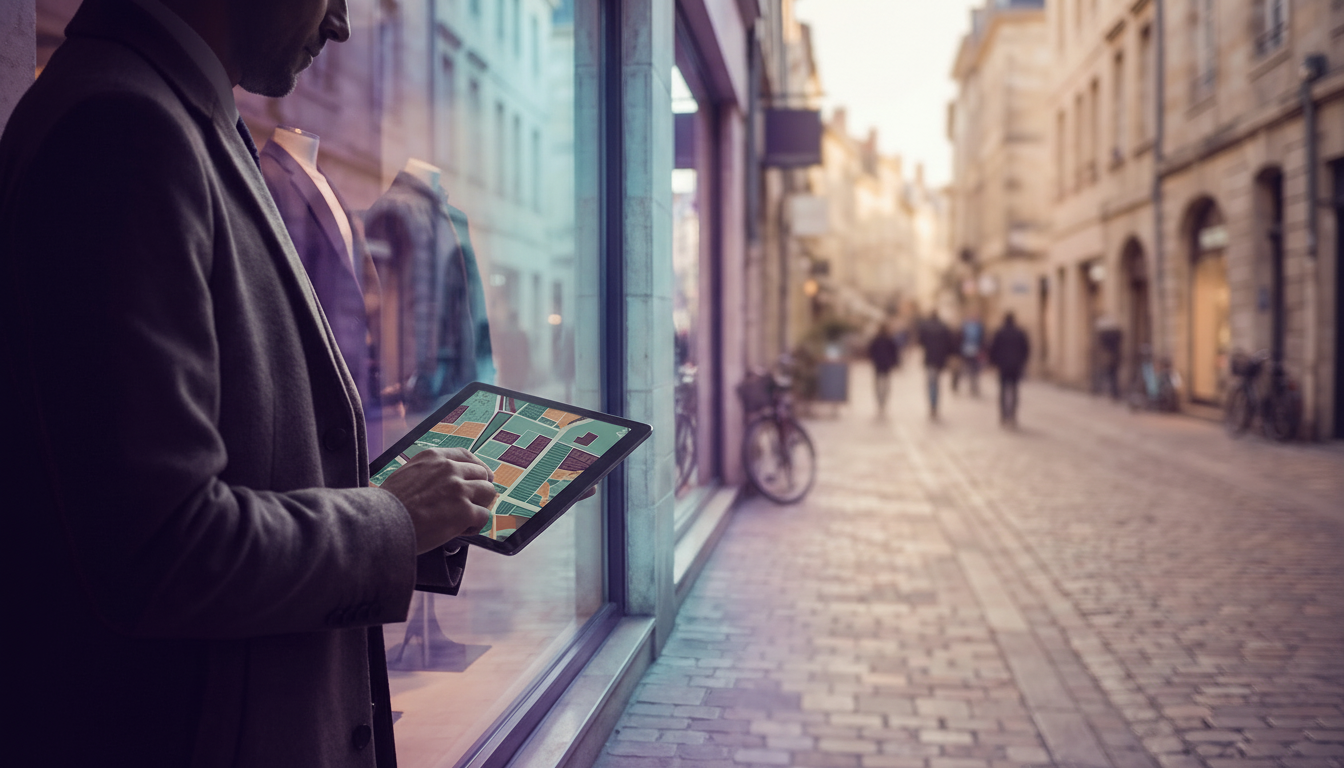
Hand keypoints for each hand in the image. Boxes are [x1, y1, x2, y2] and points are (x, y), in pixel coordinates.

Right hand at [379, 448, 496, 553]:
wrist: (381, 523)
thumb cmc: (389, 505)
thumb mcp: (406, 474)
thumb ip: (428, 473)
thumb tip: (444, 482)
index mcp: (433, 457)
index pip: (466, 456)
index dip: (477, 468)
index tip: (481, 478)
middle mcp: (449, 468)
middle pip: (482, 474)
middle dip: (479, 490)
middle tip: (471, 504)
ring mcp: (459, 489)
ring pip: (488, 493)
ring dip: (480, 506)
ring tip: (465, 519)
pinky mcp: (464, 511)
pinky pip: (484, 516)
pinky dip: (475, 525)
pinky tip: (461, 531)